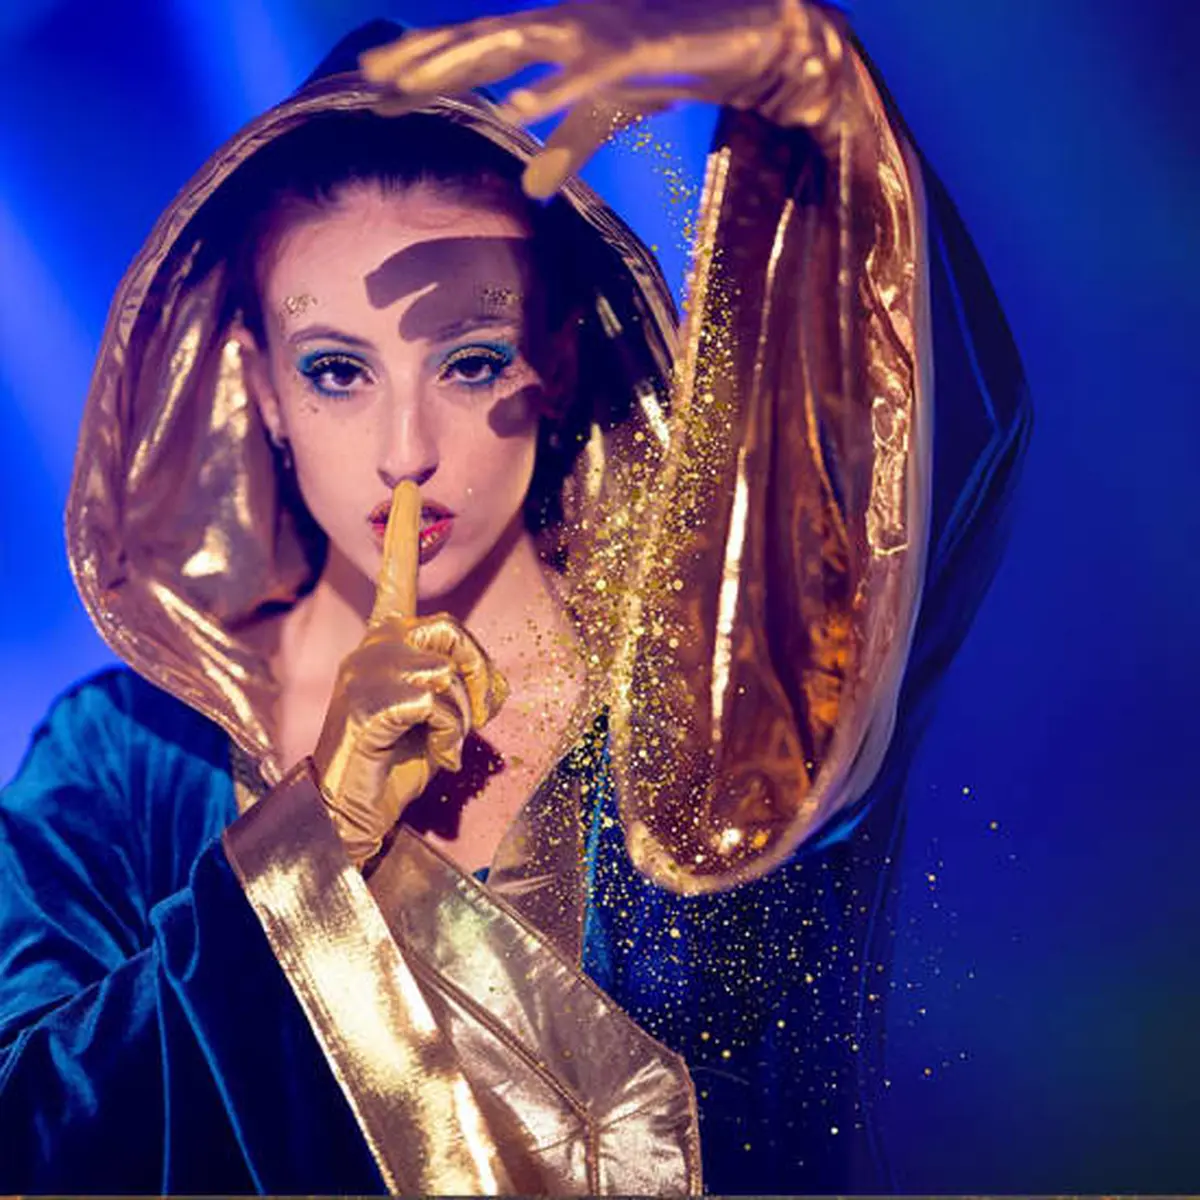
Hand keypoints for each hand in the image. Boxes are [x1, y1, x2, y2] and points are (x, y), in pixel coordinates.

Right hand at [311, 482, 508, 866]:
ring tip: (444, 746)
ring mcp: (365, 672)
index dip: (402, 535)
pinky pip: (438, 702)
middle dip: (481, 675)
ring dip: (463, 719)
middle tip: (476, 716)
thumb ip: (455, 685)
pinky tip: (434, 759)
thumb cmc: (395, 763)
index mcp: (383, 644)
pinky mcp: (368, 702)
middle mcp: (371, 647)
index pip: (396, 581)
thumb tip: (488, 684)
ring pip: (449, 671)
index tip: (408, 488)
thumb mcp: (436, 717)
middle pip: (452, 628)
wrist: (350, 812)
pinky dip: (451, 737)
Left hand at [360, 0, 854, 197]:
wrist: (740, 32)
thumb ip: (564, 149)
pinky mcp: (634, 48)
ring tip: (416, 85)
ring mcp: (593, 30)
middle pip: (479, 41)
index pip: (474, 52)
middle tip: (371, 81)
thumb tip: (529, 190)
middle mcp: (560, 23)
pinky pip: (584, 75)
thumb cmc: (663, 67)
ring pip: (515, 43)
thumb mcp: (603, 116)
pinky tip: (515, 111)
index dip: (425, 68)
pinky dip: (551, 92)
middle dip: (424, 60)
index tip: (373, 87)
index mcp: (549, 38)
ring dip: (464, 61)